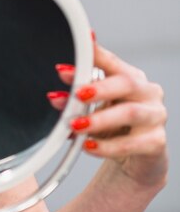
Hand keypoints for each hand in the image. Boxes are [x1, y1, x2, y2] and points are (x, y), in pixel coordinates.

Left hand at [53, 41, 167, 187]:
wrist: (134, 158)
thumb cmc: (114, 127)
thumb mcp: (93, 110)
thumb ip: (75, 101)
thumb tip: (56, 98)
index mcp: (131, 78)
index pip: (112, 62)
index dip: (94, 56)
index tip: (77, 53)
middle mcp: (147, 93)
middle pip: (127, 83)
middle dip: (100, 88)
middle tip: (78, 95)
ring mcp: (155, 116)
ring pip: (130, 113)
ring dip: (99, 119)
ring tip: (76, 125)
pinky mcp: (156, 142)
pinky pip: (130, 144)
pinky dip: (106, 146)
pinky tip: (88, 146)